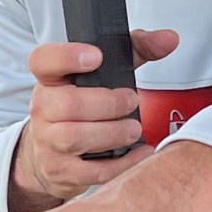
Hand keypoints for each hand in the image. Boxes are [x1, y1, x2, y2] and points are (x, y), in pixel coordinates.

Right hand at [9, 27, 178, 209]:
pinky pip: (93, 170)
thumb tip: (168, 40)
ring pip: (76, 137)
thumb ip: (135, 52)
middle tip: (132, 102)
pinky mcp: (61, 171)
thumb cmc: (82, 109)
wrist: (51, 154)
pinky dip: (123, 163)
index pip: (44, 60)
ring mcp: (48, 142)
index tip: (96, 57)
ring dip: (113, 132)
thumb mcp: (104, 75)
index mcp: (51, 80)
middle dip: (109, 103)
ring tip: (133, 129)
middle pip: (68, 103)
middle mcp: (43, 109)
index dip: (66, 56)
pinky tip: (140, 152)